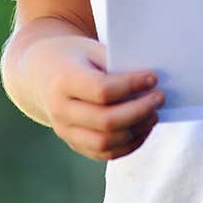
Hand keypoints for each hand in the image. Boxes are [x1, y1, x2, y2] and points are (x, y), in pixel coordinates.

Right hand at [33, 37, 163, 160]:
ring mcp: (64, 131)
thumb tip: (152, 82)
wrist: (43, 74)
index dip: (131, 86)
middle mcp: (60, 110)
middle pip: (105, 121)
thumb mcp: (92, 49)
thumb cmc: (77, 57)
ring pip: (105, 143)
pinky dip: (129, 145)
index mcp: (64, 80)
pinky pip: (104, 153)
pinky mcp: (74, 143)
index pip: (101, 90)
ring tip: (155, 114)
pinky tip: (144, 128)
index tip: (153, 78)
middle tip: (160, 98)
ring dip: (136, 130)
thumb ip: (118, 64)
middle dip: (139, 111)